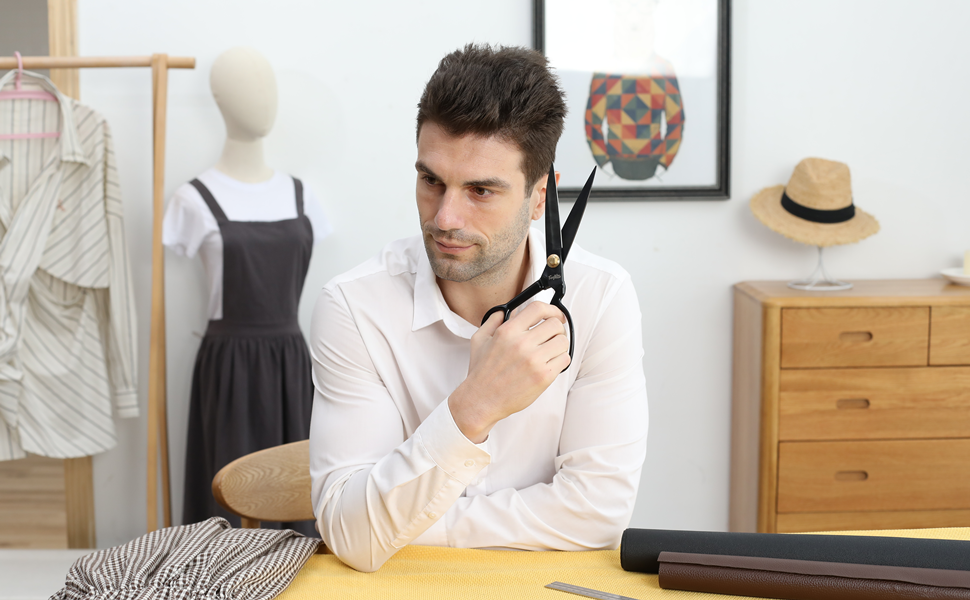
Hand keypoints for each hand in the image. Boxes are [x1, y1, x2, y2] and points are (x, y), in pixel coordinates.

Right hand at [449, 302, 569, 442]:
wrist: (481, 400)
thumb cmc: (481, 372)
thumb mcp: (480, 340)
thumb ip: (493, 320)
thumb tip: (508, 310)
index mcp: (508, 331)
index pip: (538, 308)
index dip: (552, 309)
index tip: (555, 315)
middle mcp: (521, 343)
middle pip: (555, 324)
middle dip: (557, 329)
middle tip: (553, 336)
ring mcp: (534, 360)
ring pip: (563, 341)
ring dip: (560, 345)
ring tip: (551, 351)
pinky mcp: (543, 376)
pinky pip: (564, 359)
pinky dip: (560, 360)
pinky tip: (550, 363)